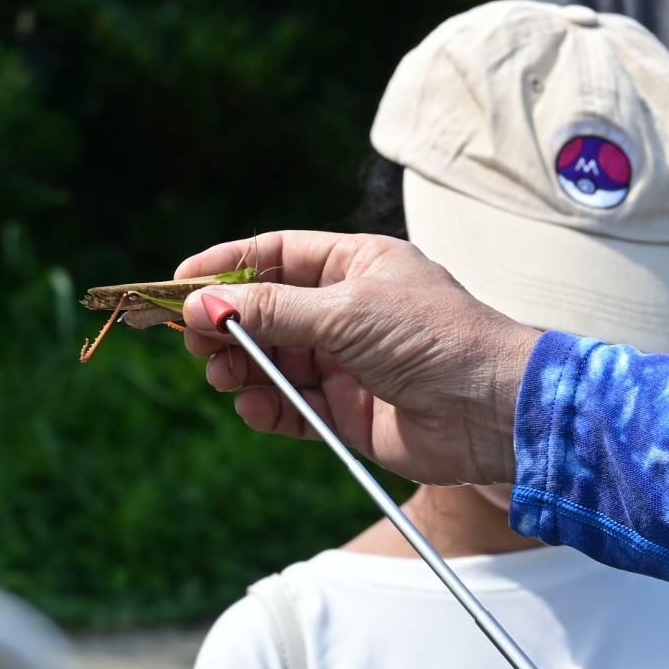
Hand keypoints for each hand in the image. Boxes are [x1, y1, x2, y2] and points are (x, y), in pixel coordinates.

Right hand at [177, 232, 541, 485]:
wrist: (491, 410)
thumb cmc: (434, 339)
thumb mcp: (347, 310)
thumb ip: (272, 310)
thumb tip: (202, 305)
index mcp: (355, 264)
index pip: (274, 255)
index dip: (224, 268)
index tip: (177, 284)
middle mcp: (348, 310)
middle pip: (264, 312)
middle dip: (226, 325)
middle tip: (195, 341)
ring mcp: (347, 362)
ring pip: (272, 361)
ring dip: (240, 368)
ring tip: (224, 376)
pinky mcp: (348, 412)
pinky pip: (291, 407)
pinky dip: (266, 408)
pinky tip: (253, 407)